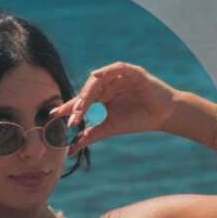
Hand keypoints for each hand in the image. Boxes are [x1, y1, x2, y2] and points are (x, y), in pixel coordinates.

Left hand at [49, 62, 177, 154]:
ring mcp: (118, 77)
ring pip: (98, 80)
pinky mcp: (132, 72)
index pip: (80, 101)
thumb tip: (71, 149)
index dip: (67, 107)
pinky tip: (97, 76)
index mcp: (101, 97)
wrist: (163, 116)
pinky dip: (106, 71)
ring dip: (89, 91)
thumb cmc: (138, 120)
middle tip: (73, 118)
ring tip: (82, 104)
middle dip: (79, 104)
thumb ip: (91, 135)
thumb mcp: (111, 128)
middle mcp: (107, 85)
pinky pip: (116, 68)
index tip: (53, 116)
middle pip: (87, 91)